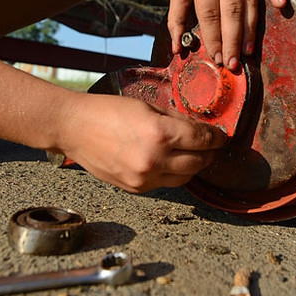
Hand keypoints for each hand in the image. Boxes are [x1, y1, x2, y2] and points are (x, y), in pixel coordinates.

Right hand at [57, 93, 227, 192]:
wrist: (74, 128)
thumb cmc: (108, 111)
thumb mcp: (148, 107)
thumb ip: (176, 119)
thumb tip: (198, 128)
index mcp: (160, 133)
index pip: (203, 140)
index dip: (217, 138)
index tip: (221, 136)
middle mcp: (155, 159)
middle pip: (199, 162)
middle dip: (210, 153)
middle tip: (212, 146)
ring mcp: (145, 178)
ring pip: (185, 178)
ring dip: (194, 167)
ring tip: (194, 155)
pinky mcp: (136, 189)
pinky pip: (165, 185)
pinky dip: (172, 175)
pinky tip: (170, 163)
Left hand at [167, 0, 286, 69]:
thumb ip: (176, 18)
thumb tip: (177, 49)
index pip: (209, 12)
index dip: (214, 38)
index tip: (217, 58)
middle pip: (232, 9)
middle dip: (233, 40)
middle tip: (233, 63)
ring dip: (250, 28)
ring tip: (247, 51)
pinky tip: (281, 6)